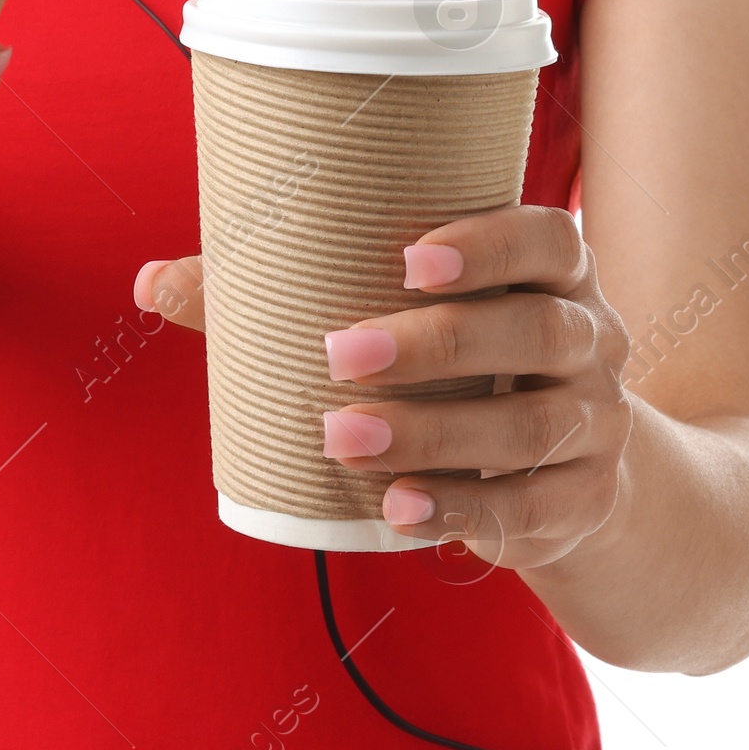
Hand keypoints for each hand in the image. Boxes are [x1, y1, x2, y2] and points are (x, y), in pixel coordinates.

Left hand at [134, 206, 633, 569]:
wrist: (576, 472)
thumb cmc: (463, 363)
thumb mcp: (408, 316)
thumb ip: (287, 293)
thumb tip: (151, 282)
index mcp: (557, 271)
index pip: (547, 237)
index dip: (489, 242)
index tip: (409, 258)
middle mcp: (592, 340)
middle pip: (533, 331)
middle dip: (437, 344)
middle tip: (340, 354)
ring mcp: (596, 426)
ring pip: (529, 426)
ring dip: (433, 435)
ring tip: (342, 437)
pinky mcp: (581, 503)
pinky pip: (528, 510)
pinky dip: (461, 511)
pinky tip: (396, 510)